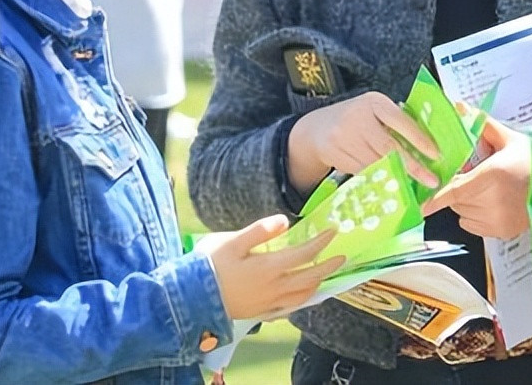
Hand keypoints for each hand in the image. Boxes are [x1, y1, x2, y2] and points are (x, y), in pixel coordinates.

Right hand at [198, 214, 345, 319]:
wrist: (189, 299)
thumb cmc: (208, 266)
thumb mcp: (232, 241)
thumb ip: (260, 231)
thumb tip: (285, 220)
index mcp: (268, 267)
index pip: (304, 254)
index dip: (321, 243)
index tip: (333, 232)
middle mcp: (273, 288)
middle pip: (309, 277)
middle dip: (328, 267)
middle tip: (342, 258)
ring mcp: (267, 303)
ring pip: (301, 296)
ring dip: (317, 284)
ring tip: (325, 275)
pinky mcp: (259, 312)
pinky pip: (289, 308)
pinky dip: (301, 300)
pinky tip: (302, 296)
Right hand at [288, 91, 440, 190]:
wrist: (316, 129)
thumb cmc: (355, 118)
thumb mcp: (374, 110)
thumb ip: (395, 122)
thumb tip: (427, 144)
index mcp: (373, 102)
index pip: (401, 121)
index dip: (419, 140)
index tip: (436, 155)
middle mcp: (358, 118)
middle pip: (389, 148)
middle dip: (413, 167)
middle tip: (431, 180)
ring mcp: (344, 137)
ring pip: (377, 164)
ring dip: (398, 177)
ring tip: (414, 186)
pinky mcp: (336, 155)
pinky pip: (364, 172)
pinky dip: (380, 180)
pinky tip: (392, 185)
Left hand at [422, 118, 530, 239]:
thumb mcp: (509, 139)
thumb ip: (482, 124)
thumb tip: (460, 107)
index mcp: (493, 175)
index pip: (455, 191)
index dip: (435, 199)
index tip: (421, 206)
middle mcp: (493, 201)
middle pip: (457, 200)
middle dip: (459, 187)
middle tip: (473, 175)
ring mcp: (498, 220)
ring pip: (463, 213)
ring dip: (466, 202)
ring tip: (485, 189)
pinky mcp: (502, 232)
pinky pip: (473, 226)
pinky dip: (474, 216)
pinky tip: (490, 203)